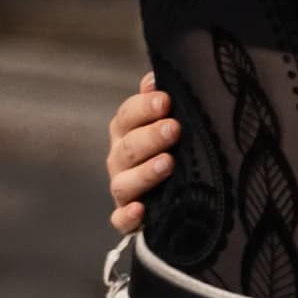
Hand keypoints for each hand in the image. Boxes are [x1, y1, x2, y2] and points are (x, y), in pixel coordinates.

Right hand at [106, 69, 178, 237]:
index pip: (128, 115)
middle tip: (174, 129)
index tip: (166, 100)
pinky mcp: (127, 218)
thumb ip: (160, 100)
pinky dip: (128, 216)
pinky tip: (142, 209)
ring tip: (168, 164)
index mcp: (127, 132)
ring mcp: (123, 189)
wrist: (176, 196)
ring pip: (124, 182)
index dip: (145, 107)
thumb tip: (155, 77)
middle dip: (150, 137)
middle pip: (128, 147)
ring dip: (145, 173)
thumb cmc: (170, 148)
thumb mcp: (168, 121)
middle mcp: (120, 159)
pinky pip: (121, 220)